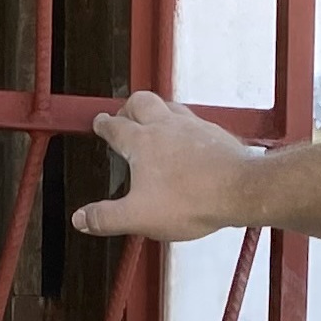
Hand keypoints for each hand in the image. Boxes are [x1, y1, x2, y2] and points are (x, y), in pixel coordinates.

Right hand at [71, 92, 260, 241]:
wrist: (241, 190)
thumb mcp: (139, 217)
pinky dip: (185, 127)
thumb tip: (80, 219)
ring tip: (154, 122)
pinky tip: (189, 141)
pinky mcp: (216, 134)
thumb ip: (106, 218)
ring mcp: (193, 126)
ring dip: (157, 111)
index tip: (100, 122)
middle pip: (141, 101)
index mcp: (142, 141)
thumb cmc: (191, 201)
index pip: (116, 126)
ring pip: (169, 106)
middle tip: (124, 115)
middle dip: (129, 106)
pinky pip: (195, 121)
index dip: (104, 124)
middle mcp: (166, 126)